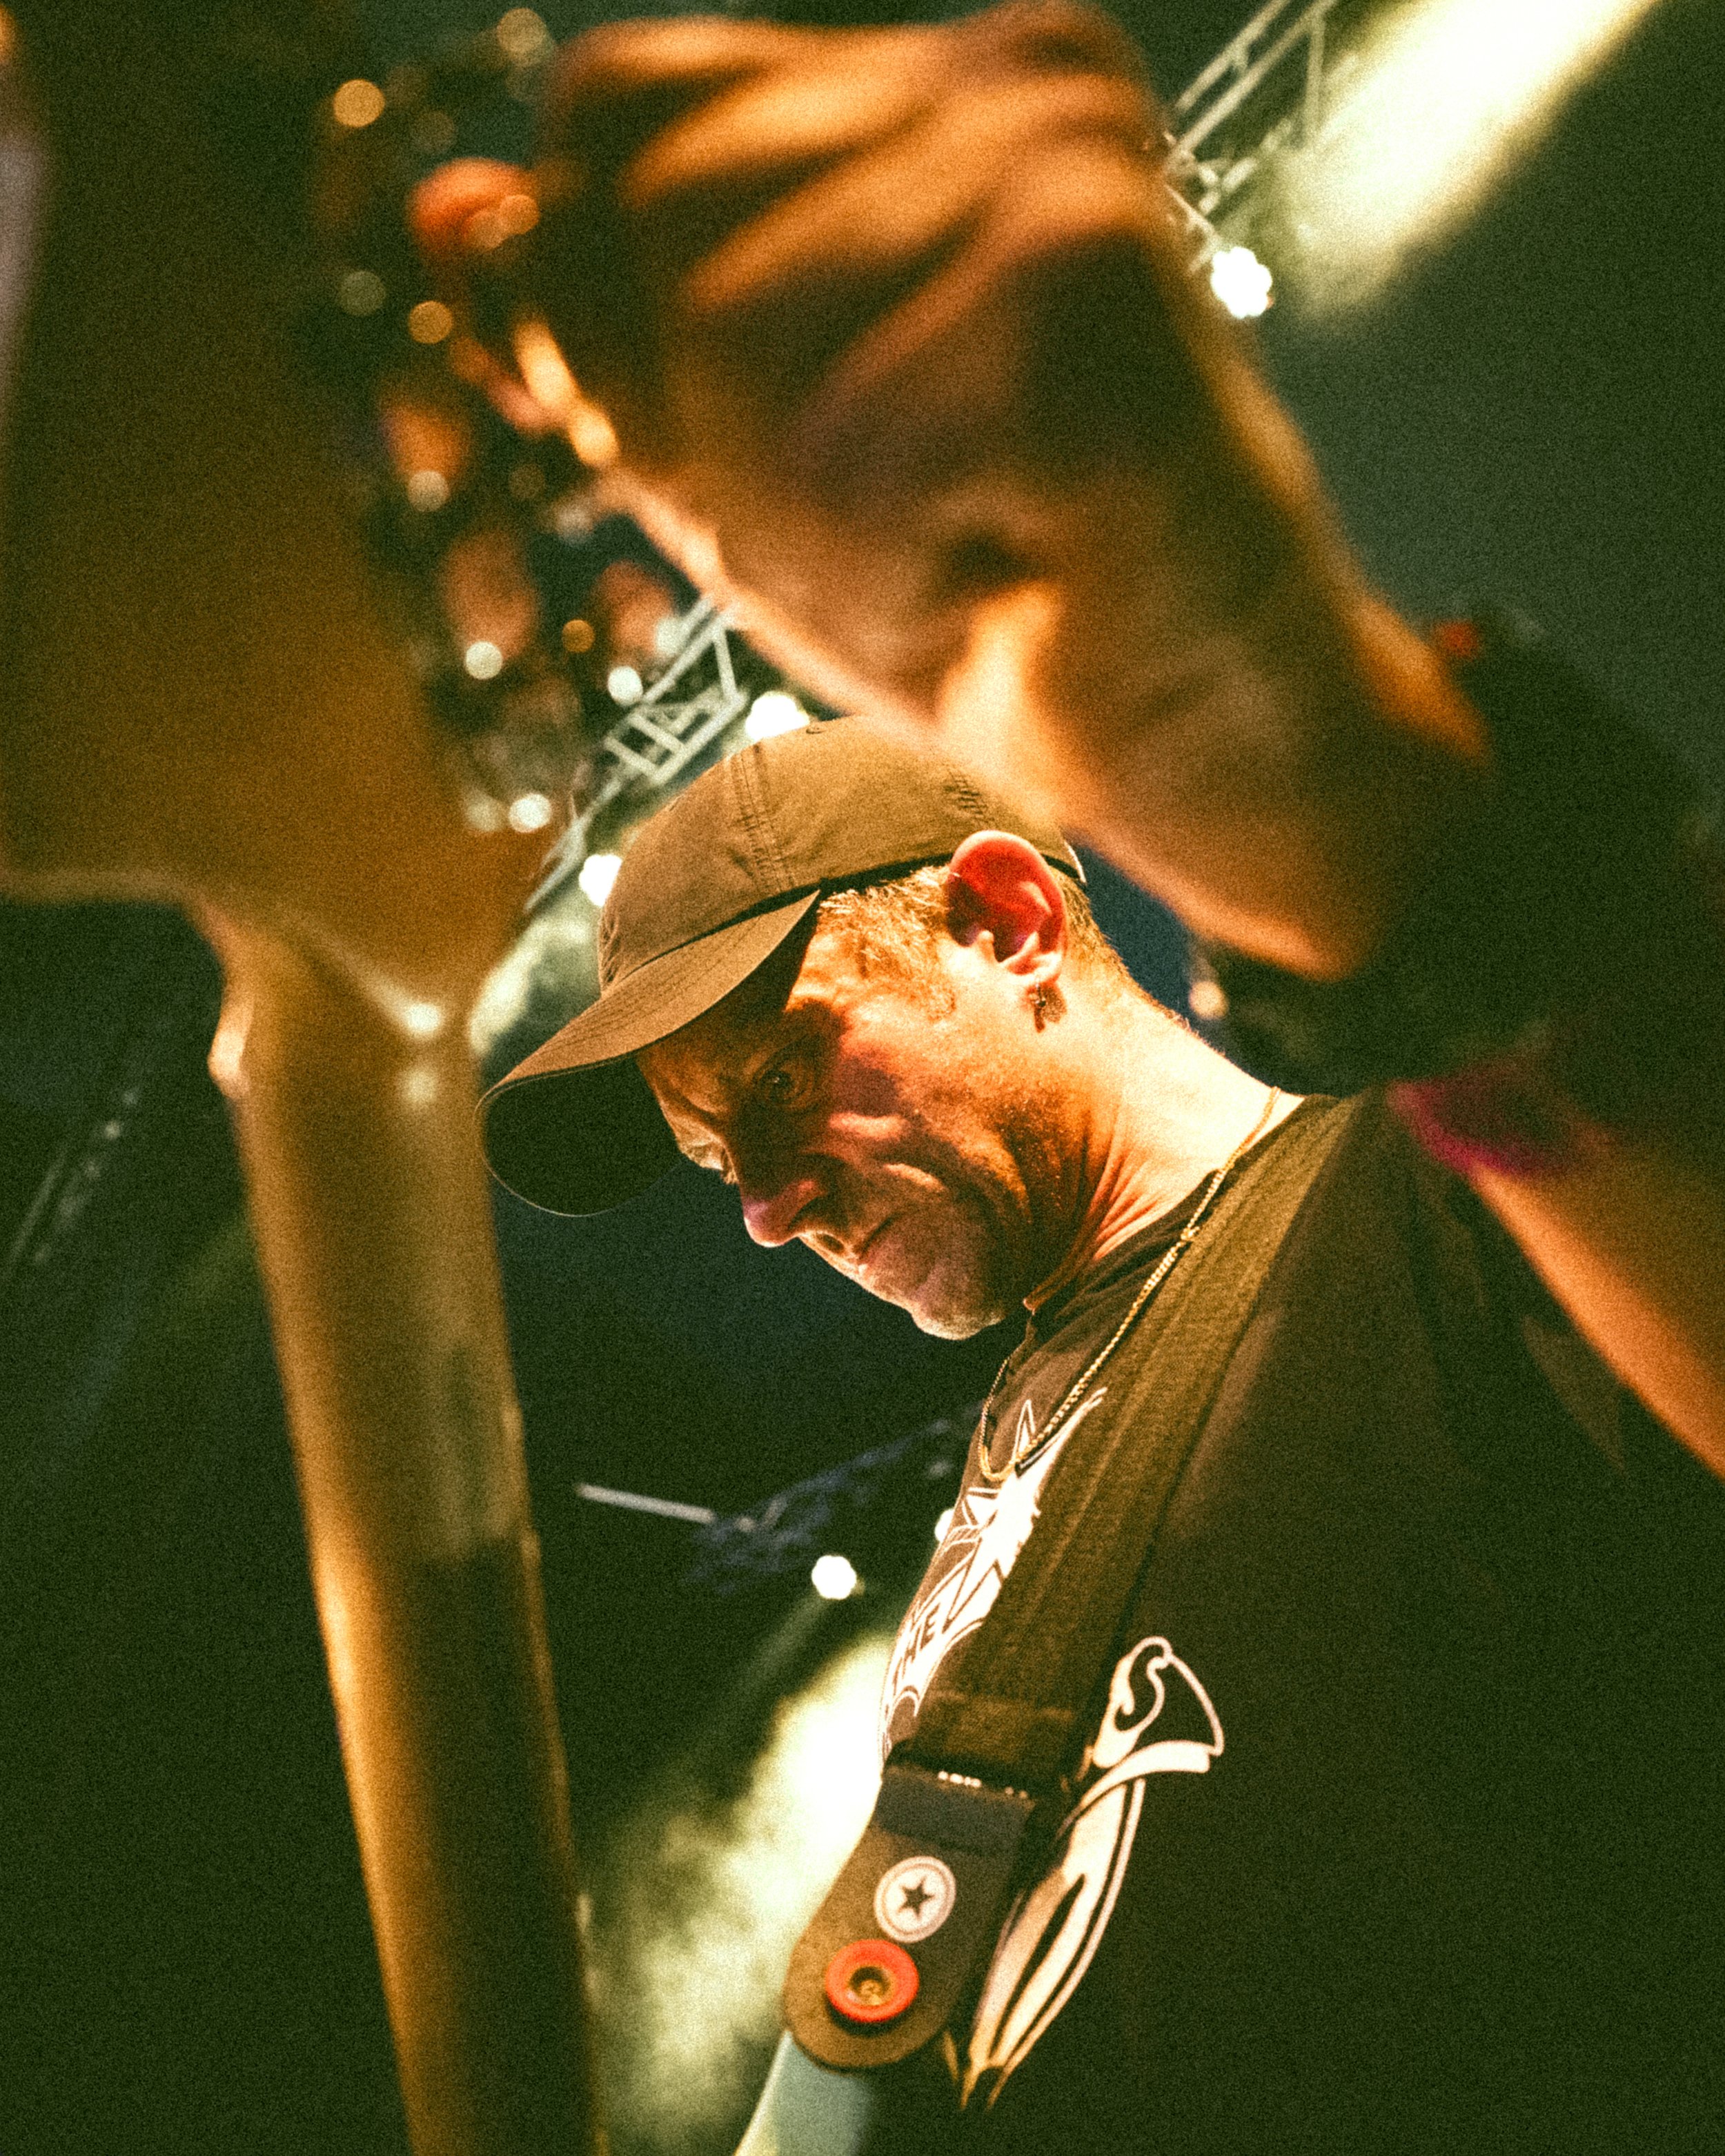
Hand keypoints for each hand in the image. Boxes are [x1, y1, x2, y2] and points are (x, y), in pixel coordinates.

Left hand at [428, 4, 1489, 974]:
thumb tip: (443, 214)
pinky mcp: (1096, 278)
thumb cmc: (989, 600)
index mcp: (932, 87)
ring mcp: (1063, 158)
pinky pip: (839, 438)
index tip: (737, 448)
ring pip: (730, 332)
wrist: (1205, 742)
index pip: (619, 111)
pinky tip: (1003, 575)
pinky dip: (885, 561)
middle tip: (883, 522)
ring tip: (953, 549)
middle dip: (717, 433)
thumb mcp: (752, 462)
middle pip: (656, 218)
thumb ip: (613, 336)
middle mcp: (1009, 77)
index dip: (606, 307)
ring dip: (806, 517)